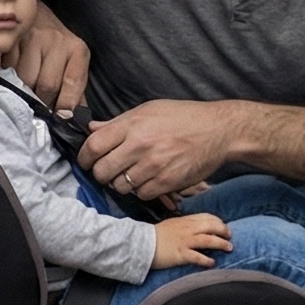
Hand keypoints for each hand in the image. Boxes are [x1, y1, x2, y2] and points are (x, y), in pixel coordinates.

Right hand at [12, 8, 89, 113]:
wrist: (38, 15)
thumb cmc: (57, 47)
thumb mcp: (73, 65)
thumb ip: (76, 93)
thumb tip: (78, 122)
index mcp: (78, 51)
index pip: (73, 84)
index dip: (65, 105)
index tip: (59, 118)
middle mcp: (58, 42)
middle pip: (46, 86)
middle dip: (41, 101)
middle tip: (37, 105)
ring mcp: (34, 38)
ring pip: (25, 80)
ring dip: (22, 90)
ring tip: (23, 88)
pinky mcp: (13, 38)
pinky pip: (7, 68)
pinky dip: (7, 76)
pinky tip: (11, 73)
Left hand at [84, 99, 239, 201]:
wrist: (219, 130)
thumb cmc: (185, 117)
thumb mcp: (150, 110)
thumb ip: (119, 122)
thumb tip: (92, 129)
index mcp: (133, 124)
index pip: (93, 146)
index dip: (85, 157)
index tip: (87, 161)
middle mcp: (141, 145)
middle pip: (102, 170)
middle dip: (101, 173)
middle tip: (109, 170)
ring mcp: (154, 166)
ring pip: (120, 186)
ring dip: (122, 183)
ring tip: (132, 174)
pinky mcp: (167, 182)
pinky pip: (141, 194)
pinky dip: (142, 190)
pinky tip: (150, 179)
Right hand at [152, 212, 231, 270]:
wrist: (141, 244)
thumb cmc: (156, 235)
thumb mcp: (172, 224)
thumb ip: (185, 224)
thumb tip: (196, 227)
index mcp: (185, 221)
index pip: (206, 217)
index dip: (218, 221)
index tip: (223, 225)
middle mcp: (187, 229)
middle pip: (211, 227)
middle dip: (223, 231)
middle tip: (230, 236)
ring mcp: (185, 242)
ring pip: (208, 240)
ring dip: (221, 244)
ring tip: (229, 248)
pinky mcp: (180, 254)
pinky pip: (197, 257)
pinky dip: (206, 260)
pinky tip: (212, 263)